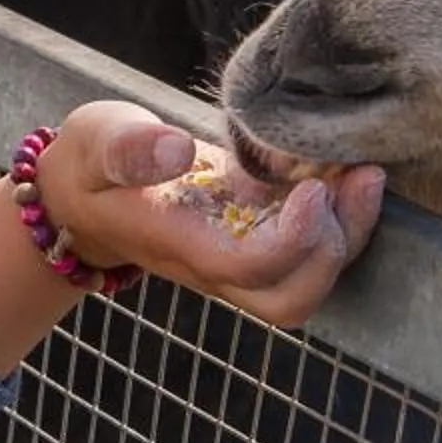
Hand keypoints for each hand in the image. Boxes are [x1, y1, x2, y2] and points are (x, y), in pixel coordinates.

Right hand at [38, 101, 386, 327]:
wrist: (78, 195)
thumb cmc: (87, 165)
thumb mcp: (94, 143)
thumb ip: (127, 149)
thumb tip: (177, 150)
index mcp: (180, 245)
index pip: (253, 267)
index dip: (295, 238)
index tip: (311, 187)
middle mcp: (216, 264)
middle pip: (291, 299)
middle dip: (338, 250)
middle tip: (358, 181)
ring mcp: (239, 253)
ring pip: (308, 280)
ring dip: (349, 234)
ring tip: (363, 173)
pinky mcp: (254, 233)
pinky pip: (309, 247)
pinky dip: (339, 215)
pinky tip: (341, 167)